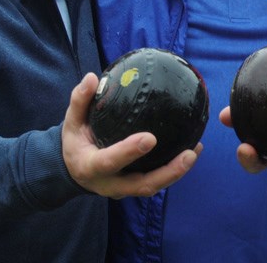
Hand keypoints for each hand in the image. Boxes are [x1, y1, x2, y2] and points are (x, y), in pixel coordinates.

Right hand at [62, 73, 200, 198]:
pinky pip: (157, 180)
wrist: (74, 170)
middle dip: (167, 172)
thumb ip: (80, 101)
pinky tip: (193, 150)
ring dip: (177, 172)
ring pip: (153, 186)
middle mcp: (109, 184)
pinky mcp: (135, 186)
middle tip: (188, 154)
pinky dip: (175, 169)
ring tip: (195, 151)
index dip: (129, 152)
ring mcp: (124, 188)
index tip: (150, 138)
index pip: (110, 161)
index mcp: (91, 166)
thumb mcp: (71, 122)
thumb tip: (92, 77)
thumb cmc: (75, 141)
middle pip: (141, 184)